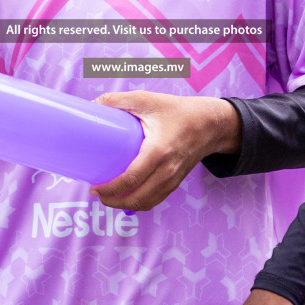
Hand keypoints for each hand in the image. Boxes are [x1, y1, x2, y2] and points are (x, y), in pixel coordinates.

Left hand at [89, 92, 238, 210]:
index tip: (94, 186)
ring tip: (108, 197)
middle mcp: (167, 170)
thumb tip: (93, 105)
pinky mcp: (176, 182)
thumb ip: (118, 100)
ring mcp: (173, 179)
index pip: (131, 179)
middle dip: (113, 201)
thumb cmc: (179, 111)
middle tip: (97, 194)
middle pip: (137, 198)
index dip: (110, 188)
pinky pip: (155, 199)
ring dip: (125, 204)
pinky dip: (139, 202)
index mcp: (158, 151)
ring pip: (146, 203)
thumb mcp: (147, 100)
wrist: (210, 124)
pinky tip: (127, 195)